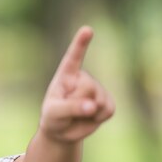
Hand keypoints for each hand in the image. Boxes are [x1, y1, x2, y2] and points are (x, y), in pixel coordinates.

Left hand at [40, 26, 114, 142]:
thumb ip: (71, 107)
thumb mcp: (54, 113)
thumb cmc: (53, 117)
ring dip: (88, 113)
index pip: (73, 57)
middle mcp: (83, 78)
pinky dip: (99, 119)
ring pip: (99, 99)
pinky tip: (90, 118)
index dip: (80, 43)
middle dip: (79, 103)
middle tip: (69, 111)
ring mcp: (97, 89)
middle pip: (89, 87)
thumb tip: (93, 105)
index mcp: (66, 75)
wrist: (62, 131)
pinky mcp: (108, 102)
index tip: (87, 30)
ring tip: (78, 114)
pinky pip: (108, 110)